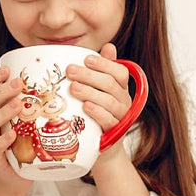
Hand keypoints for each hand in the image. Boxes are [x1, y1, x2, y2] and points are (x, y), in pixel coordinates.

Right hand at [0, 66, 30, 189]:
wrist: (16, 176)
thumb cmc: (22, 144)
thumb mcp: (24, 122)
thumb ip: (29, 105)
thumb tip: (52, 83)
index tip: (7, 69)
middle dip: (1, 92)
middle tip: (18, 83)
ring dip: (2, 113)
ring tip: (18, 105)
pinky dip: (2, 140)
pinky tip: (13, 134)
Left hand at [66, 43, 133, 167]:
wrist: (103, 148)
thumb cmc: (97, 115)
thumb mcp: (98, 91)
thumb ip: (102, 71)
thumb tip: (109, 46)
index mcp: (121, 88)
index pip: (119, 72)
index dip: (105, 64)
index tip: (86, 59)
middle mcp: (124, 101)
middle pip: (111, 84)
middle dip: (90, 76)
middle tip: (70, 71)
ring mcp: (121, 117)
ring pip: (110, 101)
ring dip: (90, 92)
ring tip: (73, 88)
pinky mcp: (115, 133)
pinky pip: (109, 120)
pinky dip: (97, 112)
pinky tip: (85, 107)